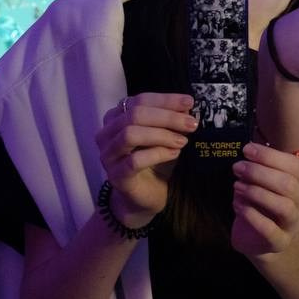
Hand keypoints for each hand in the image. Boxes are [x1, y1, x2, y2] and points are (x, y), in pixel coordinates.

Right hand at [94, 93, 195, 225]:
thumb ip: (172, 122)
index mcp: (117, 118)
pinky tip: (175, 154)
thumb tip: (187, 106)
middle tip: (191, 124)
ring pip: (130, 134)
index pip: (139, 100)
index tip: (189, 102)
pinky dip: (158, 154)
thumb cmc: (154, 163)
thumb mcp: (166, 138)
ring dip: (162, 135)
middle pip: (134, 114)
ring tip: (182, 141)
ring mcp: (108, 155)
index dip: (165, 100)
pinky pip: (134, 160)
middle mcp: (107, 134)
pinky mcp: (115, 175)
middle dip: (167, 117)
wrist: (143, 198)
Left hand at [230, 142, 298, 258]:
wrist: (258, 239)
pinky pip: (270, 229)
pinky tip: (238, 205)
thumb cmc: (260, 204)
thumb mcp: (262, 182)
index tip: (246, 150)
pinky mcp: (280, 242)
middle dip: (260, 173)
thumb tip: (249, 150)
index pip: (295, 165)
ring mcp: (295, 224)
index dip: (270, 156)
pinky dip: (252, 215)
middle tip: (237, 168)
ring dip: (257, 193)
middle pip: (289, 184)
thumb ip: (261, 167)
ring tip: (236, 186)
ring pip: (284, 206)